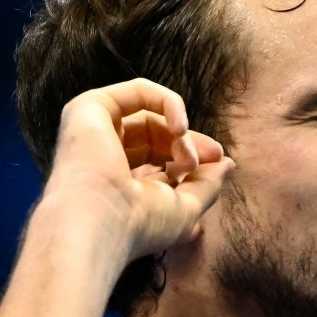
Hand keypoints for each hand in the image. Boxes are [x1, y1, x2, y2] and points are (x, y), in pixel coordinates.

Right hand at [44, 77, 233, 260]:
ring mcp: (94, 132)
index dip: (192, 157)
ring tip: (188, 157)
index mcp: (121, 184)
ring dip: (180, 133)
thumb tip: (227, 163)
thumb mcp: (186, 208)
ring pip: (150, 116)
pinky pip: (138, 92)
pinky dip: (168, 103)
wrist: (99, 223)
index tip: (218, 161)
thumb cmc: (139, 225)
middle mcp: (104, 158)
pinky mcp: (89, 109)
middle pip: (156, 135)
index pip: (161, 160)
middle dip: (189, 143)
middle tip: (211, 156)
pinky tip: (180, 129)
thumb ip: (208, 183)